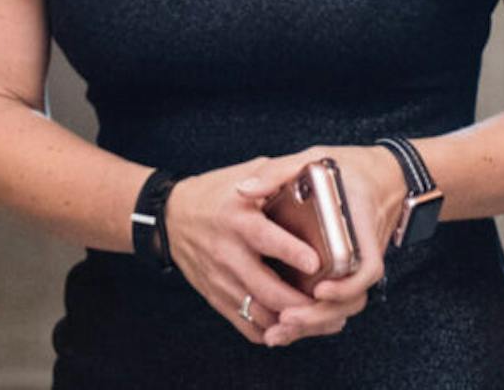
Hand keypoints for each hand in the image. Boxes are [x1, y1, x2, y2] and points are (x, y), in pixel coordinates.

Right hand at [162, 156, 323, 344]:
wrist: (170, 217)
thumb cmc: (216, 192)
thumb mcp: (246, 172)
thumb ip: (279, 174)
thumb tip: (316, 173)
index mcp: (237, 218)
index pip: (266, 238)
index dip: (292, 252)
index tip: (316, 262)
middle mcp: (227, 252)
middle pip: (266, 287)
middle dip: (301, 301)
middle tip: (333, 304)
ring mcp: (220, 279)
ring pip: (259, 313)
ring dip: (291, 323)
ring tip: (321, 319)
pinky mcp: (216, 298)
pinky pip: (246, 326)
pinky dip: (272, 332)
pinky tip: (294, 326)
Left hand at [254, 144, 407, 346]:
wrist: (385, 176)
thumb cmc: (349, 167)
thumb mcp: (315, 158)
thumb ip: (279, 172)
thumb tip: (243, 190)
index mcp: (361, 225)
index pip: (368, 266)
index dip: (346, 284)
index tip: (318, 289)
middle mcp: (365, 251)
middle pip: (354, 298)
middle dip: (320, 314)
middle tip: (287, 318)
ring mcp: (358, 264)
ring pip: (345, 306)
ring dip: (315, 323)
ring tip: (280, 330)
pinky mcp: (349, 272)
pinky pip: (338, 302)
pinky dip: (315, 318)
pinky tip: (286, 326)